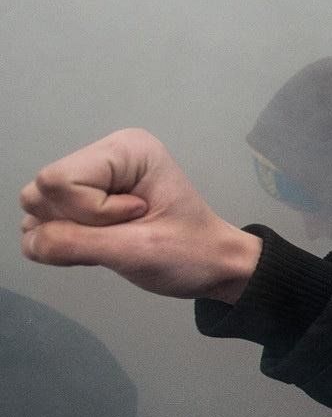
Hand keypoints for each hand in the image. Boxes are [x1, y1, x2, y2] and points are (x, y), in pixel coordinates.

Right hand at [20, 128, 260, 301]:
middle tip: (127, 232)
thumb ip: (77, 243)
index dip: (91, 214)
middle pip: (42, 191)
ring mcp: (89, 178)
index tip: (139, 218)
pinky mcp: (80, 201)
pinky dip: (67, 241)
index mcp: (126, 150)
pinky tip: (105, 243)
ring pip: (37, 207)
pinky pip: (43, 222)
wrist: (213, 266)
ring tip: (119, 237)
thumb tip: (32, 239)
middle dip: (77, 225)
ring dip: (71, 235)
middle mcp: (104, 154)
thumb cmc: (190, 253)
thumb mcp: (137, 251)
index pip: (60, 181)